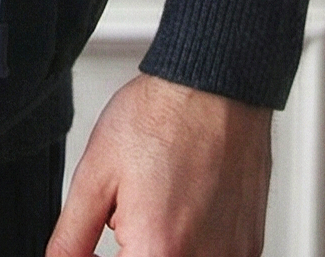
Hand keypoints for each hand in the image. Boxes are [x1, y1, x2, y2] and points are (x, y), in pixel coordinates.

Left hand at [48, 72, 271, 256]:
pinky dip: (194, 242)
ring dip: (163, 247)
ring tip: (159, 205)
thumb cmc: (161, 117)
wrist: (216, 85)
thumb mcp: (96, 172)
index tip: (94, 250)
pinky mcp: (251, 245)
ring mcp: (232, 256)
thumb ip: (73, 235)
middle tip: (129, 216)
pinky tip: (186, 205)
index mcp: (158, 252)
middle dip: (134, 250)